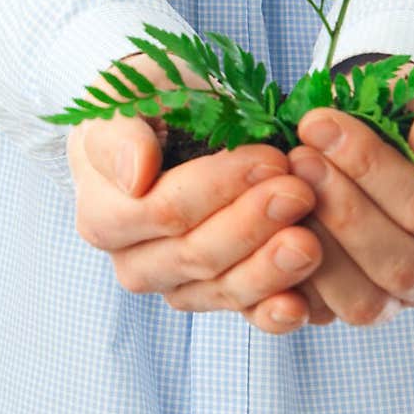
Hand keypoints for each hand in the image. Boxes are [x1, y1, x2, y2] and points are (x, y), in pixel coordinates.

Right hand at [66, 53, 322, 333]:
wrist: (176, 121)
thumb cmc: (150, 104)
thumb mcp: (127, 99)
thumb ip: (120, 136)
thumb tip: (136, 177)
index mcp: (103, 213)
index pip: (163, 210)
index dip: (218, 188)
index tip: (269, 158)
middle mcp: (134, 260)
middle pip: (196, 254)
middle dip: (252, 224)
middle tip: (300, 192)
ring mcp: (175, 284)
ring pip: (222, 289)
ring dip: (269, 269)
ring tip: (309, 243)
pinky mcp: (215, 296)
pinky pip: (242, 314)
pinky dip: (272, 313)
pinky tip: (300, 306)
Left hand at [283, 69, 413, 327]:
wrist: (378, 133)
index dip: (370, 168)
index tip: (318, 122)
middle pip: (399, 266)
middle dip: (342, 210)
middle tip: (298, 158)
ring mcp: (399, 302)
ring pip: (363, 302)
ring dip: (318, 246)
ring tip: (284, 190)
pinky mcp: (352, 310)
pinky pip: (323, 316)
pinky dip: (294, 282)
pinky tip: (272, 231)